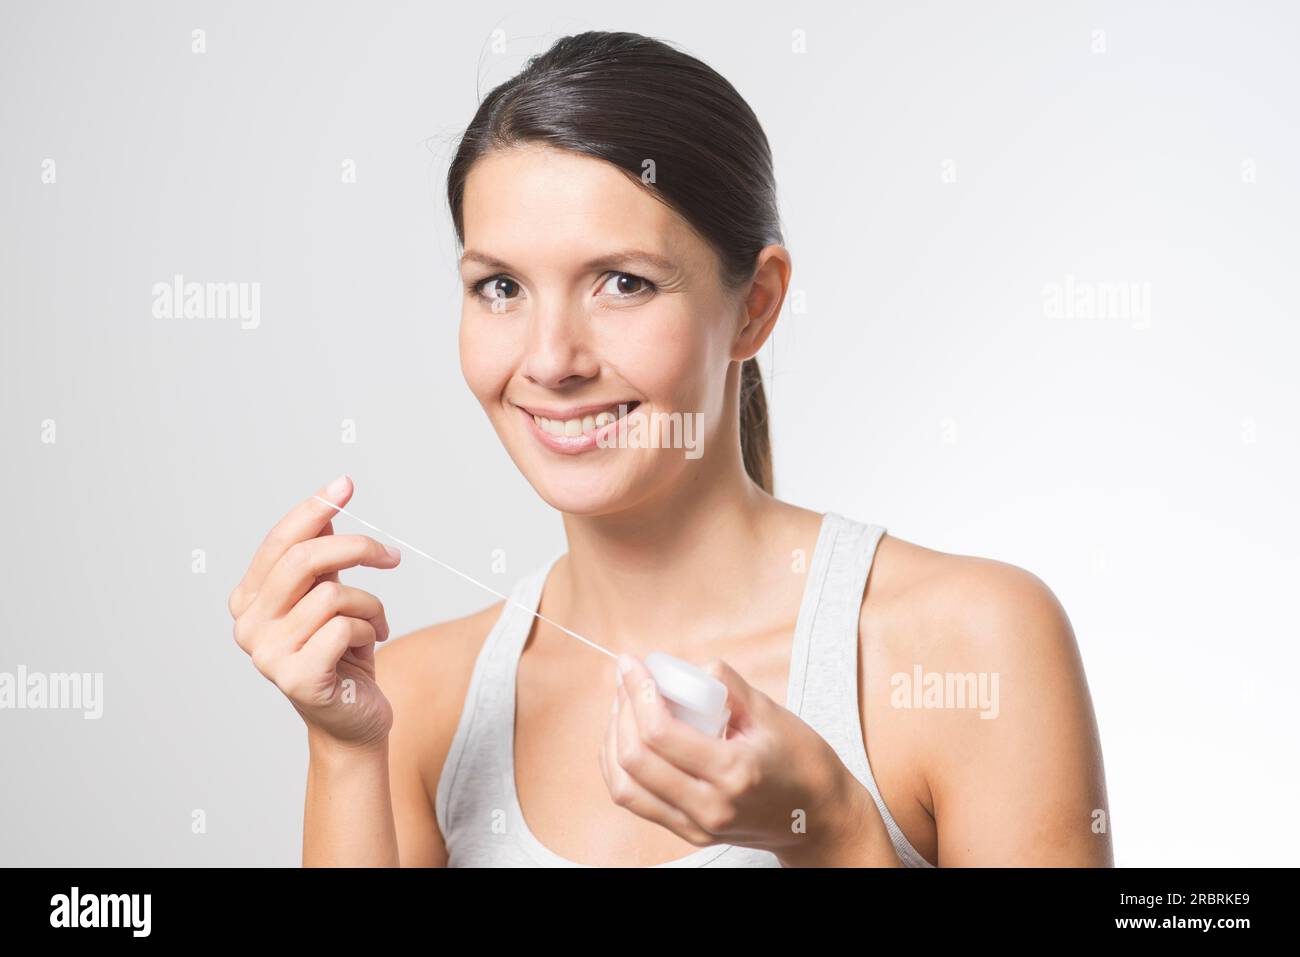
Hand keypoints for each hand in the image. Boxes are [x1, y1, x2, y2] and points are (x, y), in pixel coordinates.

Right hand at [227, 475, 401, 751]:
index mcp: (248, 601)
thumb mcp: (331, 598)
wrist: (353, 722)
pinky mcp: (296, 679)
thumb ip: (322, 559)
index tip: (346, 484)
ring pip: (334, 595)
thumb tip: (328, 508)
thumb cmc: (342, 657)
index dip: (313, 509)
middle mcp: (248, 626)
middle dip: (356, 548)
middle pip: (305, 559)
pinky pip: (345, 628)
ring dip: (369, 605)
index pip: (279, 542)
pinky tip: (369, 647)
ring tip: (374, 625)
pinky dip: (370, 629)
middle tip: (391, 556)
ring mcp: (267, 655)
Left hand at [599, 653, 900, 865]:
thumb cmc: (802, 761)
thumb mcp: (770, 712)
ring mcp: (697, 825)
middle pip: (634, 760)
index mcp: (733, 771)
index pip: (660, 733)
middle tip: (627, 680)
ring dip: (613, 740)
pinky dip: (620, 767)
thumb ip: (724, 685)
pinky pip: (636, 801)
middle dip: (622, 710)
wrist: (820, 817)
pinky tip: (626, 738)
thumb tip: (683, 669)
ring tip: (623, 706)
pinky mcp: (689, 832)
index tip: (632, 663)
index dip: (637, 691)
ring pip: (625, 786)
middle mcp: (709, 806)